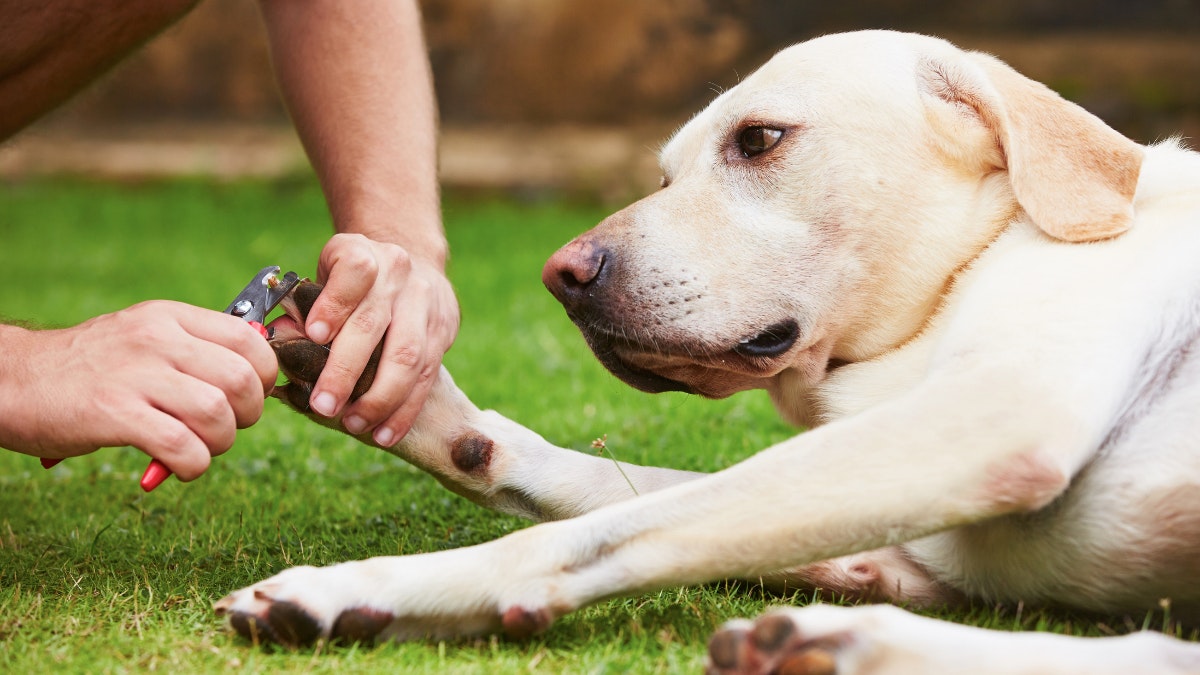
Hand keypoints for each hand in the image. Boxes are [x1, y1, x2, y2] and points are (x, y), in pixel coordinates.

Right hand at [0, 302, 276, 479]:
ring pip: (218, 413)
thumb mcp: (144, 338)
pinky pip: (183, 445)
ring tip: (198, 448)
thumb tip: (257, 376)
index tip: (248, 396)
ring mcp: (135, 374)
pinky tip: (178, 466)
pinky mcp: (113, 413)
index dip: (264, 376)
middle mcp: (156, 338)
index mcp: (170, 317)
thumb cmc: (90, 368)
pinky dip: (193, 464)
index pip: (250, 339)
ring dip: (220, 443)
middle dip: (248, 415)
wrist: (12, 380)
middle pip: (242, 379)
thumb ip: (196, 350)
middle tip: (223, 428)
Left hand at [300, 233, 458, 445]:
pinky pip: (426, 377)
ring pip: (408, 356)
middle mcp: (398, 275)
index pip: (354, 272)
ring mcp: (426, 304)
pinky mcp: (443, 331)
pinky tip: (384, 432)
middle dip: (347, 370)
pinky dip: (404, 410)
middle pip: (375, 324)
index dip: (334, 303)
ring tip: (355, 424)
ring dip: (380, 399)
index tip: (314, 335)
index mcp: (363, 254)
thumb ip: (305, 306)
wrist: (412, 261)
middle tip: (323, 405)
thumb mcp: (327, 275)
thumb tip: (281, 339)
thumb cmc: (354, 280)